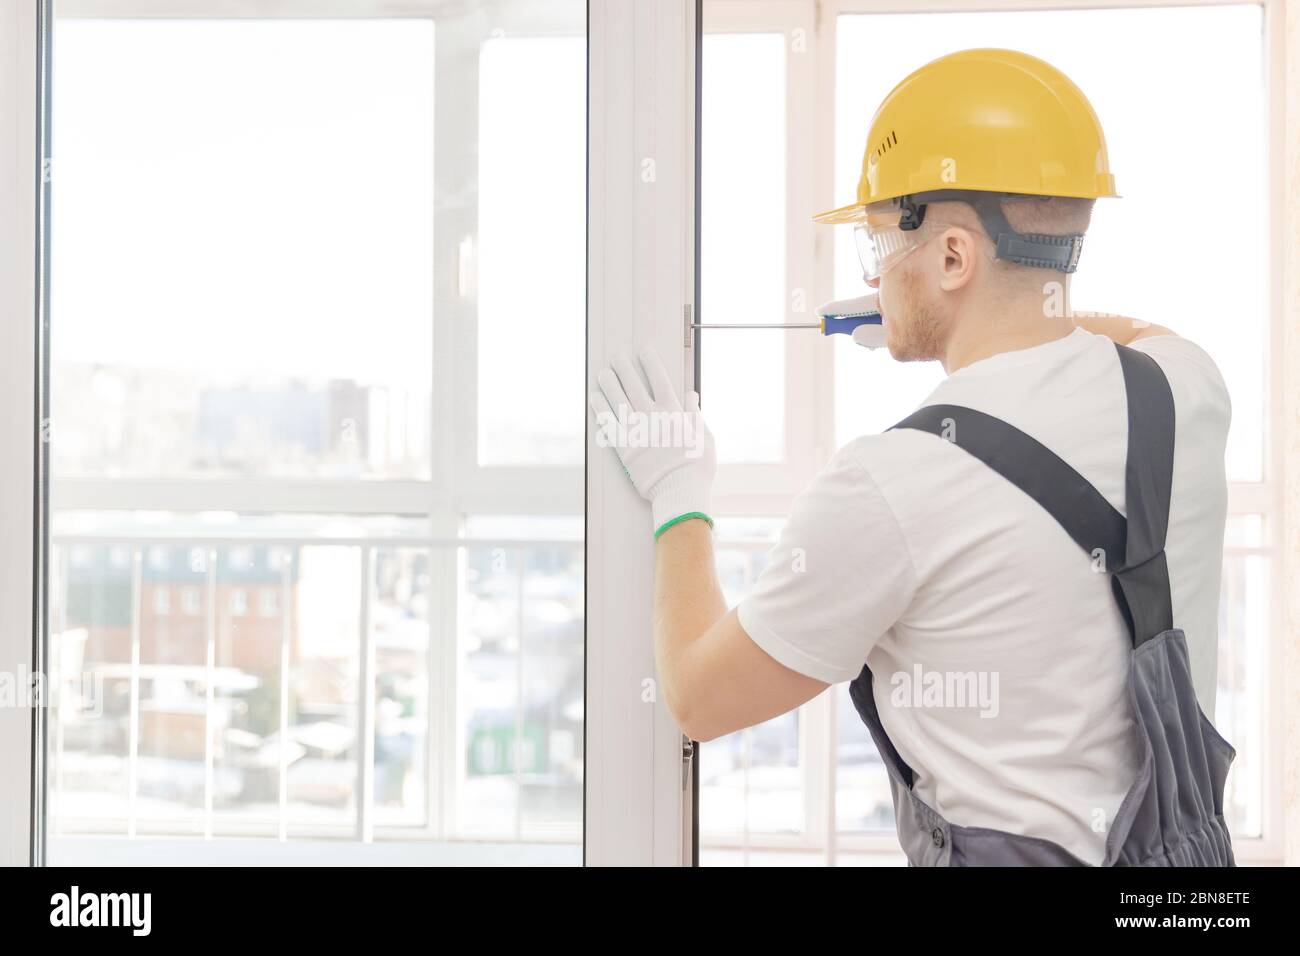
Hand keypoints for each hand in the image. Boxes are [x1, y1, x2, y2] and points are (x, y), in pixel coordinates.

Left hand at [590, 347, 716, 537]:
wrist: (680, 492)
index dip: (650, 362)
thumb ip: (695, 415)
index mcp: (673, 412)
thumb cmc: (697, 468)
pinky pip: (608, 423)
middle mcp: (653, 417)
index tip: (643, 350)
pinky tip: (594, 398)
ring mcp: (637, 431)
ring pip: (618, 400)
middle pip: (634, 384)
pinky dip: (600, 409)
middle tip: (616, 355)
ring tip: (602, 372)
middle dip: (624, 367)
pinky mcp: (624, 448)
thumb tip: (691, 395)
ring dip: (609, 383)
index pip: (659, 379)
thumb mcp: (704, 438)